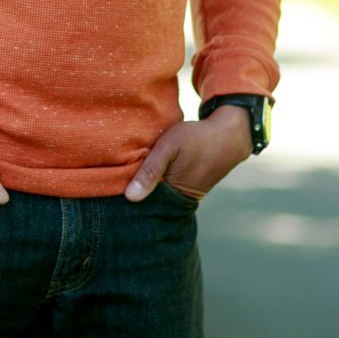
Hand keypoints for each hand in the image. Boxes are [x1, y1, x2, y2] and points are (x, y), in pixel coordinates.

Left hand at [123, 106, 253, 202]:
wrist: (230, 135)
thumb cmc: (197, 138)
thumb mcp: (170, 147)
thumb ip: (150, 170)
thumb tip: (130, 198)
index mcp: (173, 194)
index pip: (143, 203)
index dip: (126, 197)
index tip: (108, 189)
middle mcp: (179, 200)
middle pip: (149, 202)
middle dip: (134, 194)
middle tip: (112, 183)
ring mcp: (185, 195)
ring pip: (157, 195)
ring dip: (145, 187)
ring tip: (124, 177)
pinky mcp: (188, 187)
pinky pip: (167, 189)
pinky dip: (156, 183)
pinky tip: (144, 173)